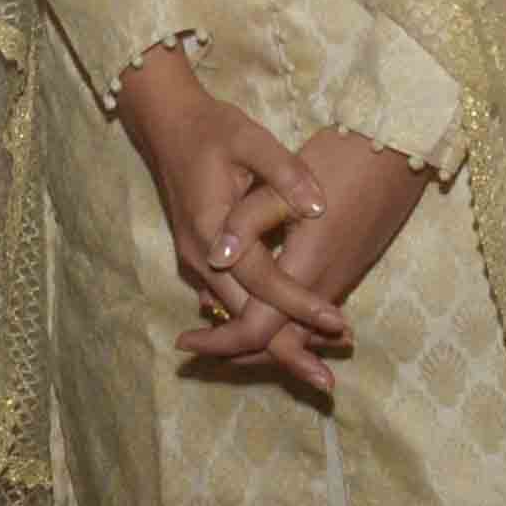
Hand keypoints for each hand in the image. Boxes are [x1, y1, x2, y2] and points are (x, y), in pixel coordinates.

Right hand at [113, 46, 350, 363]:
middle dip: (285, 350)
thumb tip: (316, 207)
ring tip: (318, 366)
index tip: (338, 324)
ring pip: (236, 316)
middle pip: (243, 318)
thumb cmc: (212, 128)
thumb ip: (284, 173)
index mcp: (213, 230)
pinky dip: (260, 322)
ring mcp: (197, 262)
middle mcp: (201, 257)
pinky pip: (232, 302)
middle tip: (327, 381)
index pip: (262, 281)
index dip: (300, 304)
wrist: (168, 125)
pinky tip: (292, 334)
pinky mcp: (203, 260)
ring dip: (274, 341)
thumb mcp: (250, 139)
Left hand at [181, 132, 430, 400]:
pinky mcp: (347, 265)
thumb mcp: (285, 180)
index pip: (258, 327)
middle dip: (234, 350)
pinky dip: (275, 318)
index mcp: (306, 265)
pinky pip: (306, 310)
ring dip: (255, 337)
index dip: (220, 341)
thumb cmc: (343, 157)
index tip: (184, 343)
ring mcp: (340, 276)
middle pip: (275, 339)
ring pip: (292, 327)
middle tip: (193, 347)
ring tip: (215, 335)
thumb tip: (218, 255)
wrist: (400, 149)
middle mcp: (326, 282)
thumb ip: (249, 220)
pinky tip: (253, 306)